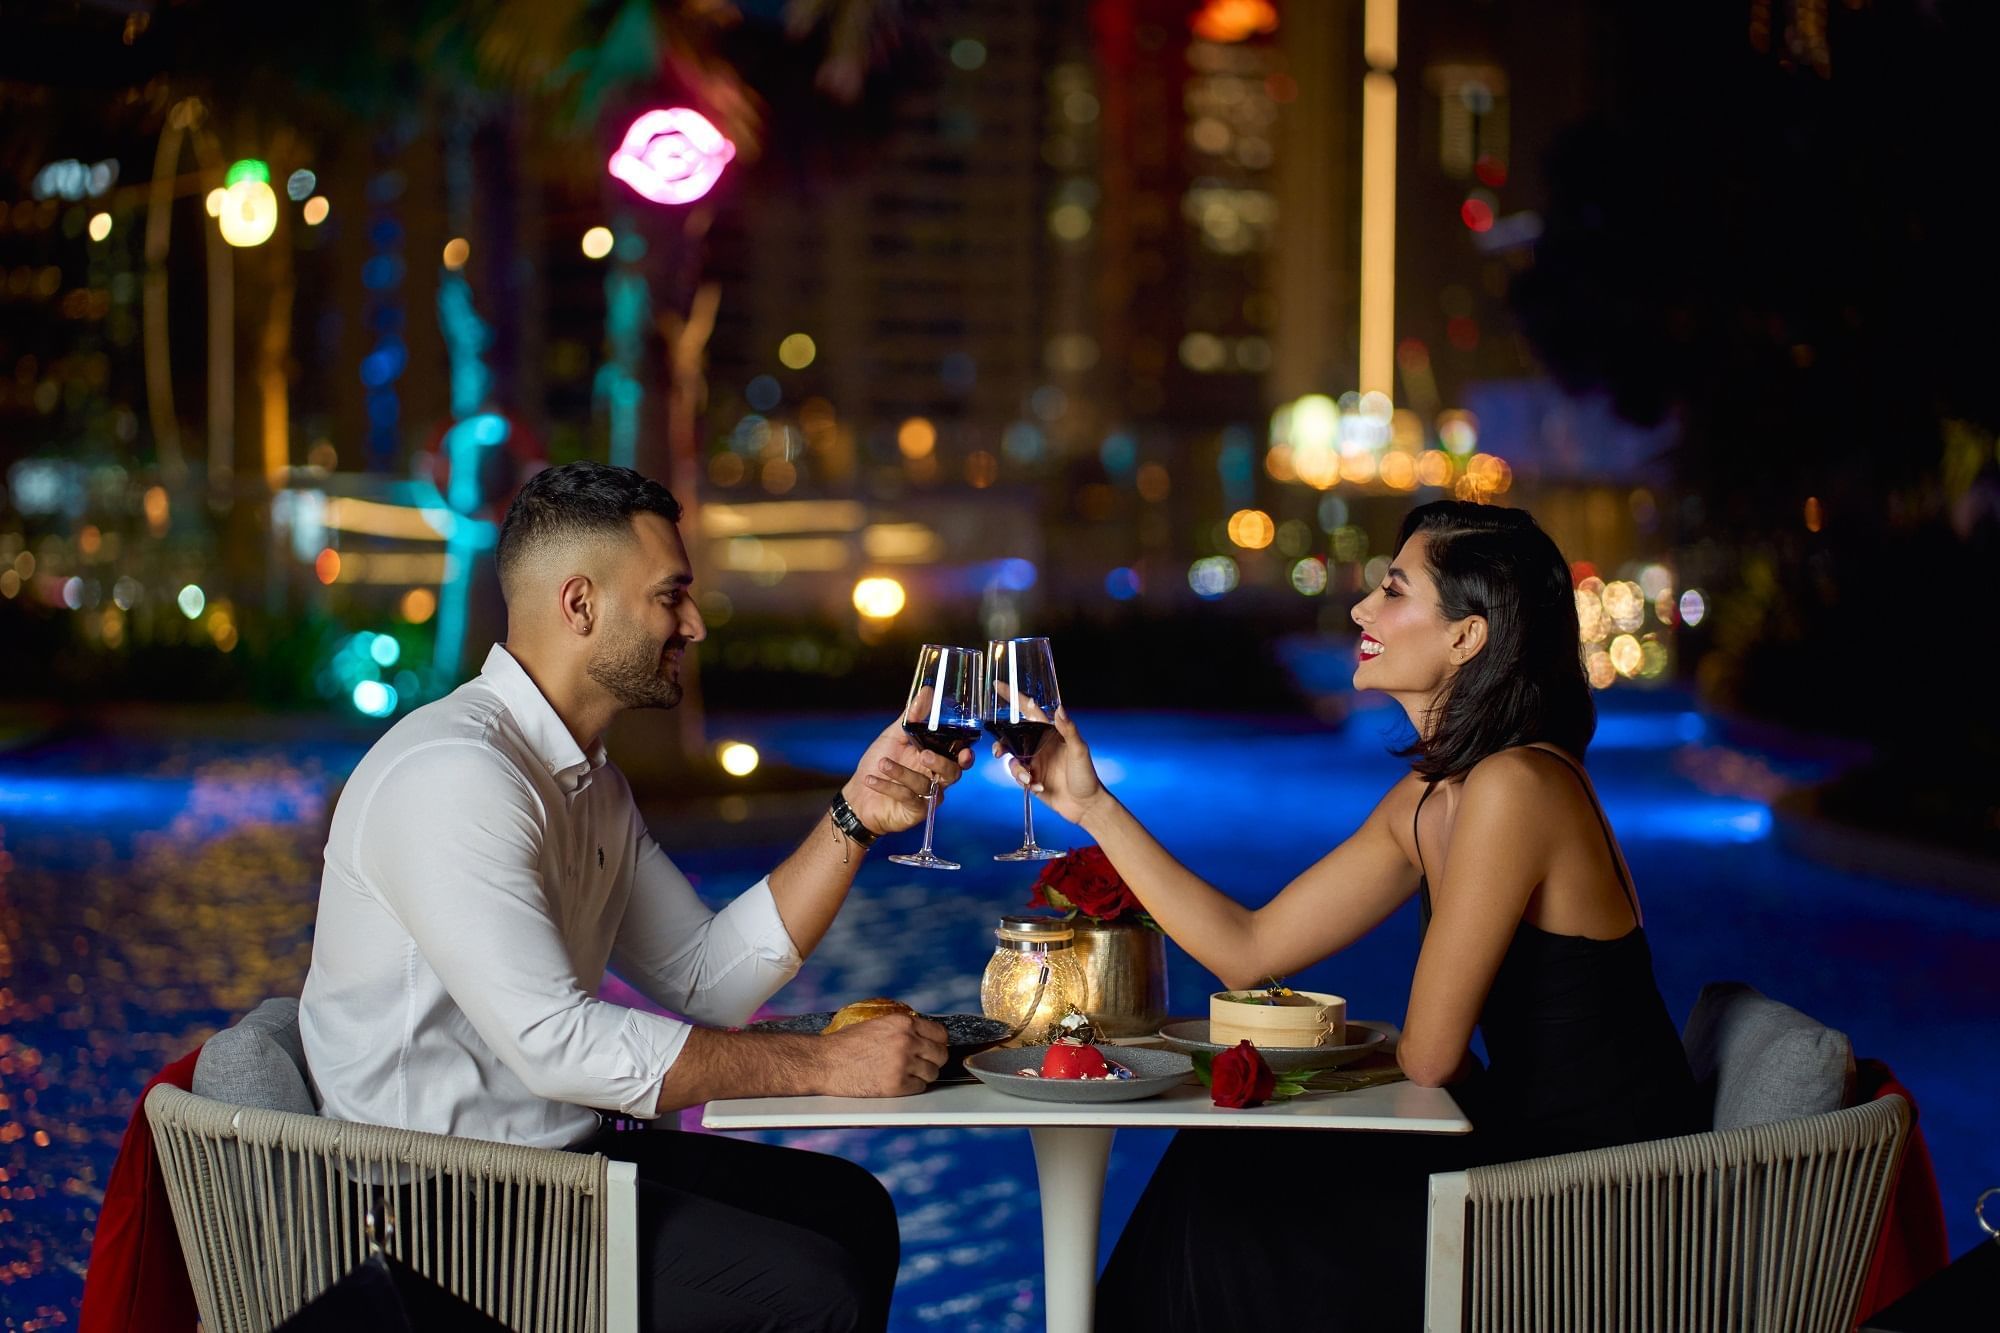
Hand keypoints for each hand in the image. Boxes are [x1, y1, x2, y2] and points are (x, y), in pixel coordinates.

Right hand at [816, 1014, 948, 1096]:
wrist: (825, 1062)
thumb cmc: (846, 1043)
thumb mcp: (879, 1024)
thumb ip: (903, 1028)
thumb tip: (926, 1037)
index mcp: (903, 1023)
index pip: (940, 1033)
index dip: (938, 1042)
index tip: (933, 1048)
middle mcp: (906, 1041)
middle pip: (941, 1055)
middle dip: (933, 1060)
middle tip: (922, 1064)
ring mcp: (903, 1064)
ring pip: (933, 1073)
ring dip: (923, 1075)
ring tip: (906, 1074)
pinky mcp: (896, 1085)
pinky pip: (919, 1088)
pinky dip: (912, 1087)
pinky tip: (898, 1082)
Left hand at [841, 704, 973, 836]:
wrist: (858, 795)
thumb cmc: (877, 763)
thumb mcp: (893, 736)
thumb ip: (912, 717)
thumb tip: (927, 691)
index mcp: (936, 757)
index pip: (958, 754)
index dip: (966, 753)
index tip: (965, 748)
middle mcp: (936, 777)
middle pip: (953, 772)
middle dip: (942, 763)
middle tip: (924, 755)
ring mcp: (928, 796)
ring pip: (927, 785)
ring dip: (903, 773)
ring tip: (883, 763)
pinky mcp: (916, 811)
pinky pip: (908, 797)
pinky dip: (889, 786)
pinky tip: (872, 779)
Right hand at [997, 703, 1107, 825]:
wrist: (1085, 806)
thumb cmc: (1086, 776)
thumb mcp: (1079, 751)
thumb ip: (1069, 730)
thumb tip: (1059, 708)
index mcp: (1050, 732)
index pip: (1029, 710)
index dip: (1014, 696)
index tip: (998, 685)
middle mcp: (1039, 744)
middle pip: (1012, 736)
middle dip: (1001, 743)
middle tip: (1000, 751)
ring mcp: (1035, 761)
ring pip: (1012, 758)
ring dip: (1017, 769)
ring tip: (1029, 779)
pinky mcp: (1031, 777)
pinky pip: (1018, 775)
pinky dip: (1025, 782)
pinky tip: (1038, 787)